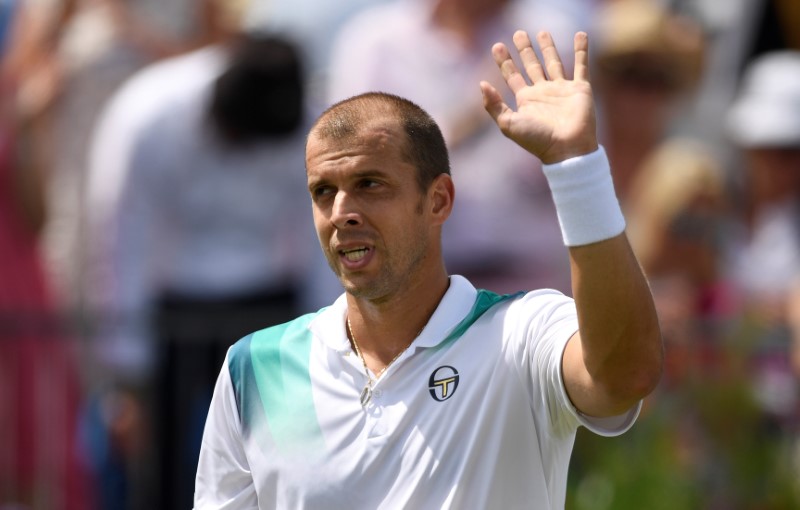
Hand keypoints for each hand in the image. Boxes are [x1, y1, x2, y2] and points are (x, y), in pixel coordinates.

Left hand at [480, 31, 597, 164]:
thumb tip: (481, 83)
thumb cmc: (536, 140)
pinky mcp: (580, 89)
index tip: (497, 46)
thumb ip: (493, 105)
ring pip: (554, 62)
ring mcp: (561, 90)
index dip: (504, 61)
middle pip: (531, 65)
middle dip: (524, 50)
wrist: (566, 150)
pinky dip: (581, 50)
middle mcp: (542, 93)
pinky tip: (580, 35)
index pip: (512, 75)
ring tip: (542, 32)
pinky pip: (581, 65)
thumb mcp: (508, 124)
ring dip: (548, 47)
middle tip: (518, 33)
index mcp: (526, 100)